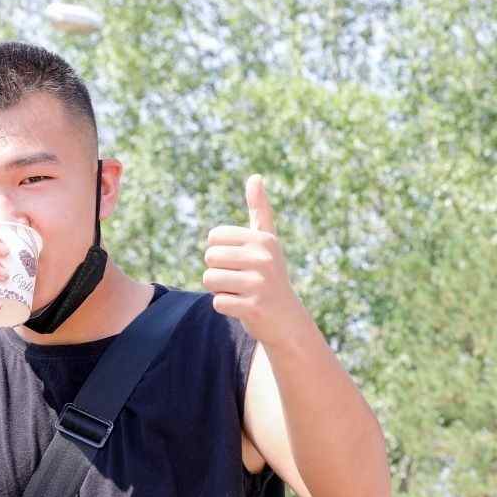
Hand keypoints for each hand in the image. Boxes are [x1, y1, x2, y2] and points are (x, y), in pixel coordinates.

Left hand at [202, 175, 309, 345]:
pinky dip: (226, 307)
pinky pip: (218, 302)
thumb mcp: (267, 242)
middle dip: (218, 272)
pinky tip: (243, 307)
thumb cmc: (270, 276)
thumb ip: (260, 210)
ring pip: (210, 280)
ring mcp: (260, 283)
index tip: (240, 262)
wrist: (287, 319)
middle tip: (239, 280)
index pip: (214, 237)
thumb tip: (255, 177)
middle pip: (209, 258)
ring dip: (220, 290)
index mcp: (263, 240)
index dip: (220, 252)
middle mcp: (264, 258)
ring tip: (241, 293)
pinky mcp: (253, 306)